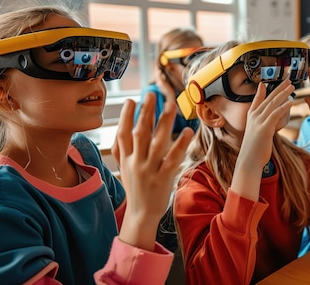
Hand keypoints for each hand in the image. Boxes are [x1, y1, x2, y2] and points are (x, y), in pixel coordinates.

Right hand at [112, 91, 193, 250]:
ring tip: (171, 106)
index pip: (122, 134)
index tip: (130, 100)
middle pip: (140, 134)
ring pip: (157, 143)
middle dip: (145, 113)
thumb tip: (122, 125)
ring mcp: (150, 170)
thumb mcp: (124, 168)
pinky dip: (179, 145)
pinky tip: (187, 132)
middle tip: (151, 94)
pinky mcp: (164, 178)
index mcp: (125, 159)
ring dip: (164, 123)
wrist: (141, 215)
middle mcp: (136, 162)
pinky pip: (172, 159)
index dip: (125, 117)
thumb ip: (122, 148)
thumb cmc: (135, 187)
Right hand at [239, 80, 294, 168]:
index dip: (264, 89)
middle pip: (269, 98)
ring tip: (292, 86)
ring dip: (283, 94)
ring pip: (273, 103)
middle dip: (279, 87)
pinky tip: (290, 101)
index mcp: (252, 115)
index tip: (269, 81)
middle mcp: (254, 116)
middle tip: (288, 79)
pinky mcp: (264, 128)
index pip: (259, 98)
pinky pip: (275, 114)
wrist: (249, 160)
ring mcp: (258, 121)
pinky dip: (283, 107)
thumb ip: (262, 122)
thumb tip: (268, 118)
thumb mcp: (256, 132)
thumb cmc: (255, 148)